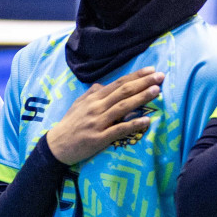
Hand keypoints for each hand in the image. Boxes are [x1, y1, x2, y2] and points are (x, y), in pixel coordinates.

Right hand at [46, 68, 161, 164]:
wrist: (56, 146)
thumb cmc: (69, 124)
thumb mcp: (78, 104)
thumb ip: (92, 94)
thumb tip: (103, 85)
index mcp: (93, 98)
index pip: (118, 83)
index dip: (135, 76)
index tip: (151, 70)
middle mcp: (96, 107)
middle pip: (123, 92)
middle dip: (143, 83)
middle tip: (160, 76)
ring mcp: (98, 122)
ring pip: (122, 107)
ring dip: (141, 98)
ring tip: (157, 91)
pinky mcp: (99, 138)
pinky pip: (119, 130)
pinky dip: (133, 124)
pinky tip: (147, 120)